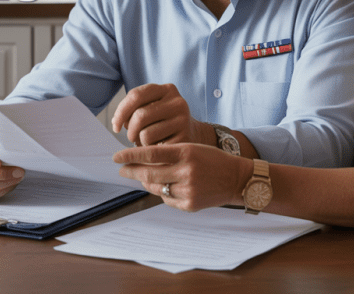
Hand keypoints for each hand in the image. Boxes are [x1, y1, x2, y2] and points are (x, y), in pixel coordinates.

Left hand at [110, 83, 206, 145]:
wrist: (194, 135)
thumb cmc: (165, 122)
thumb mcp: (153, 108)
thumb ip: (134, 109)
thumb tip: (116, 122)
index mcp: (167, 89)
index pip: (136, 95)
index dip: (121, 111)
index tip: (116, 126)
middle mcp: (177, 102)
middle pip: (140, 115)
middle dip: (130, 130)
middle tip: (131, 137)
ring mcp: (183, 120)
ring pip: (146, 134)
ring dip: (139, 142)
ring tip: (146, 142)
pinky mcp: (184, 139)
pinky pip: (155, 148)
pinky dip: (150, 151)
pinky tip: (156, 148)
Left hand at [113, 143, 250, 211]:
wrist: (237, 178)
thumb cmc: (212, 160)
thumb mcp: (192, 148)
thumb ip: (169, 154)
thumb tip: (141, 161)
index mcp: (186, 152)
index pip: (151, 153)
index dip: (130, 155)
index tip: (116, 156)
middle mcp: (186, 171)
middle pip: (149, 173)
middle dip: (131, 171)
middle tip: (121, 169)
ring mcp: (188, 189)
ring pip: (156, 188)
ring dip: (145, 182)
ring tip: (141, 177)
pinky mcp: (190, 204)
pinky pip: (167, 200)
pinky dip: (162, 193)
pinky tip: (163, 187)